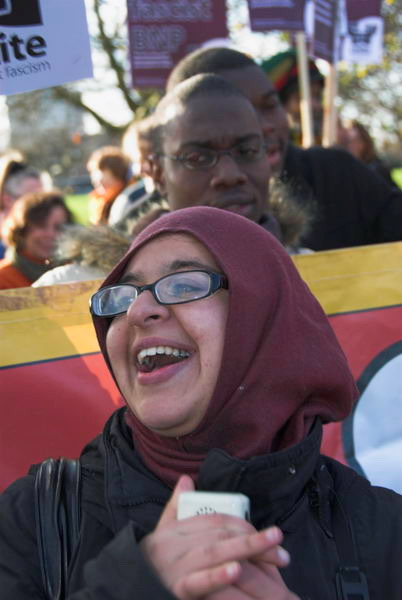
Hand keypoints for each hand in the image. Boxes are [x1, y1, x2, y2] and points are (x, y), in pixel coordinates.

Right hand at [140, 475, 292, 599]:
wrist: (124, 590)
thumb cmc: (148, 565)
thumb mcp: (160, 535)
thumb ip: (174, 507)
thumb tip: (186, 479)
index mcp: (175, 530)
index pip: (215, 520)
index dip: (245, 525)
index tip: (270, 536)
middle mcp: (174, 544)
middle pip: (220, 535)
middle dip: (254, 539)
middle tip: (281, 546)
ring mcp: (173, 567)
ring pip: (213, 553)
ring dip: (245, 549)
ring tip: (273, 549)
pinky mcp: (173, 589)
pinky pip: (197, 582)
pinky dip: (217, 576)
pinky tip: (236, 570)